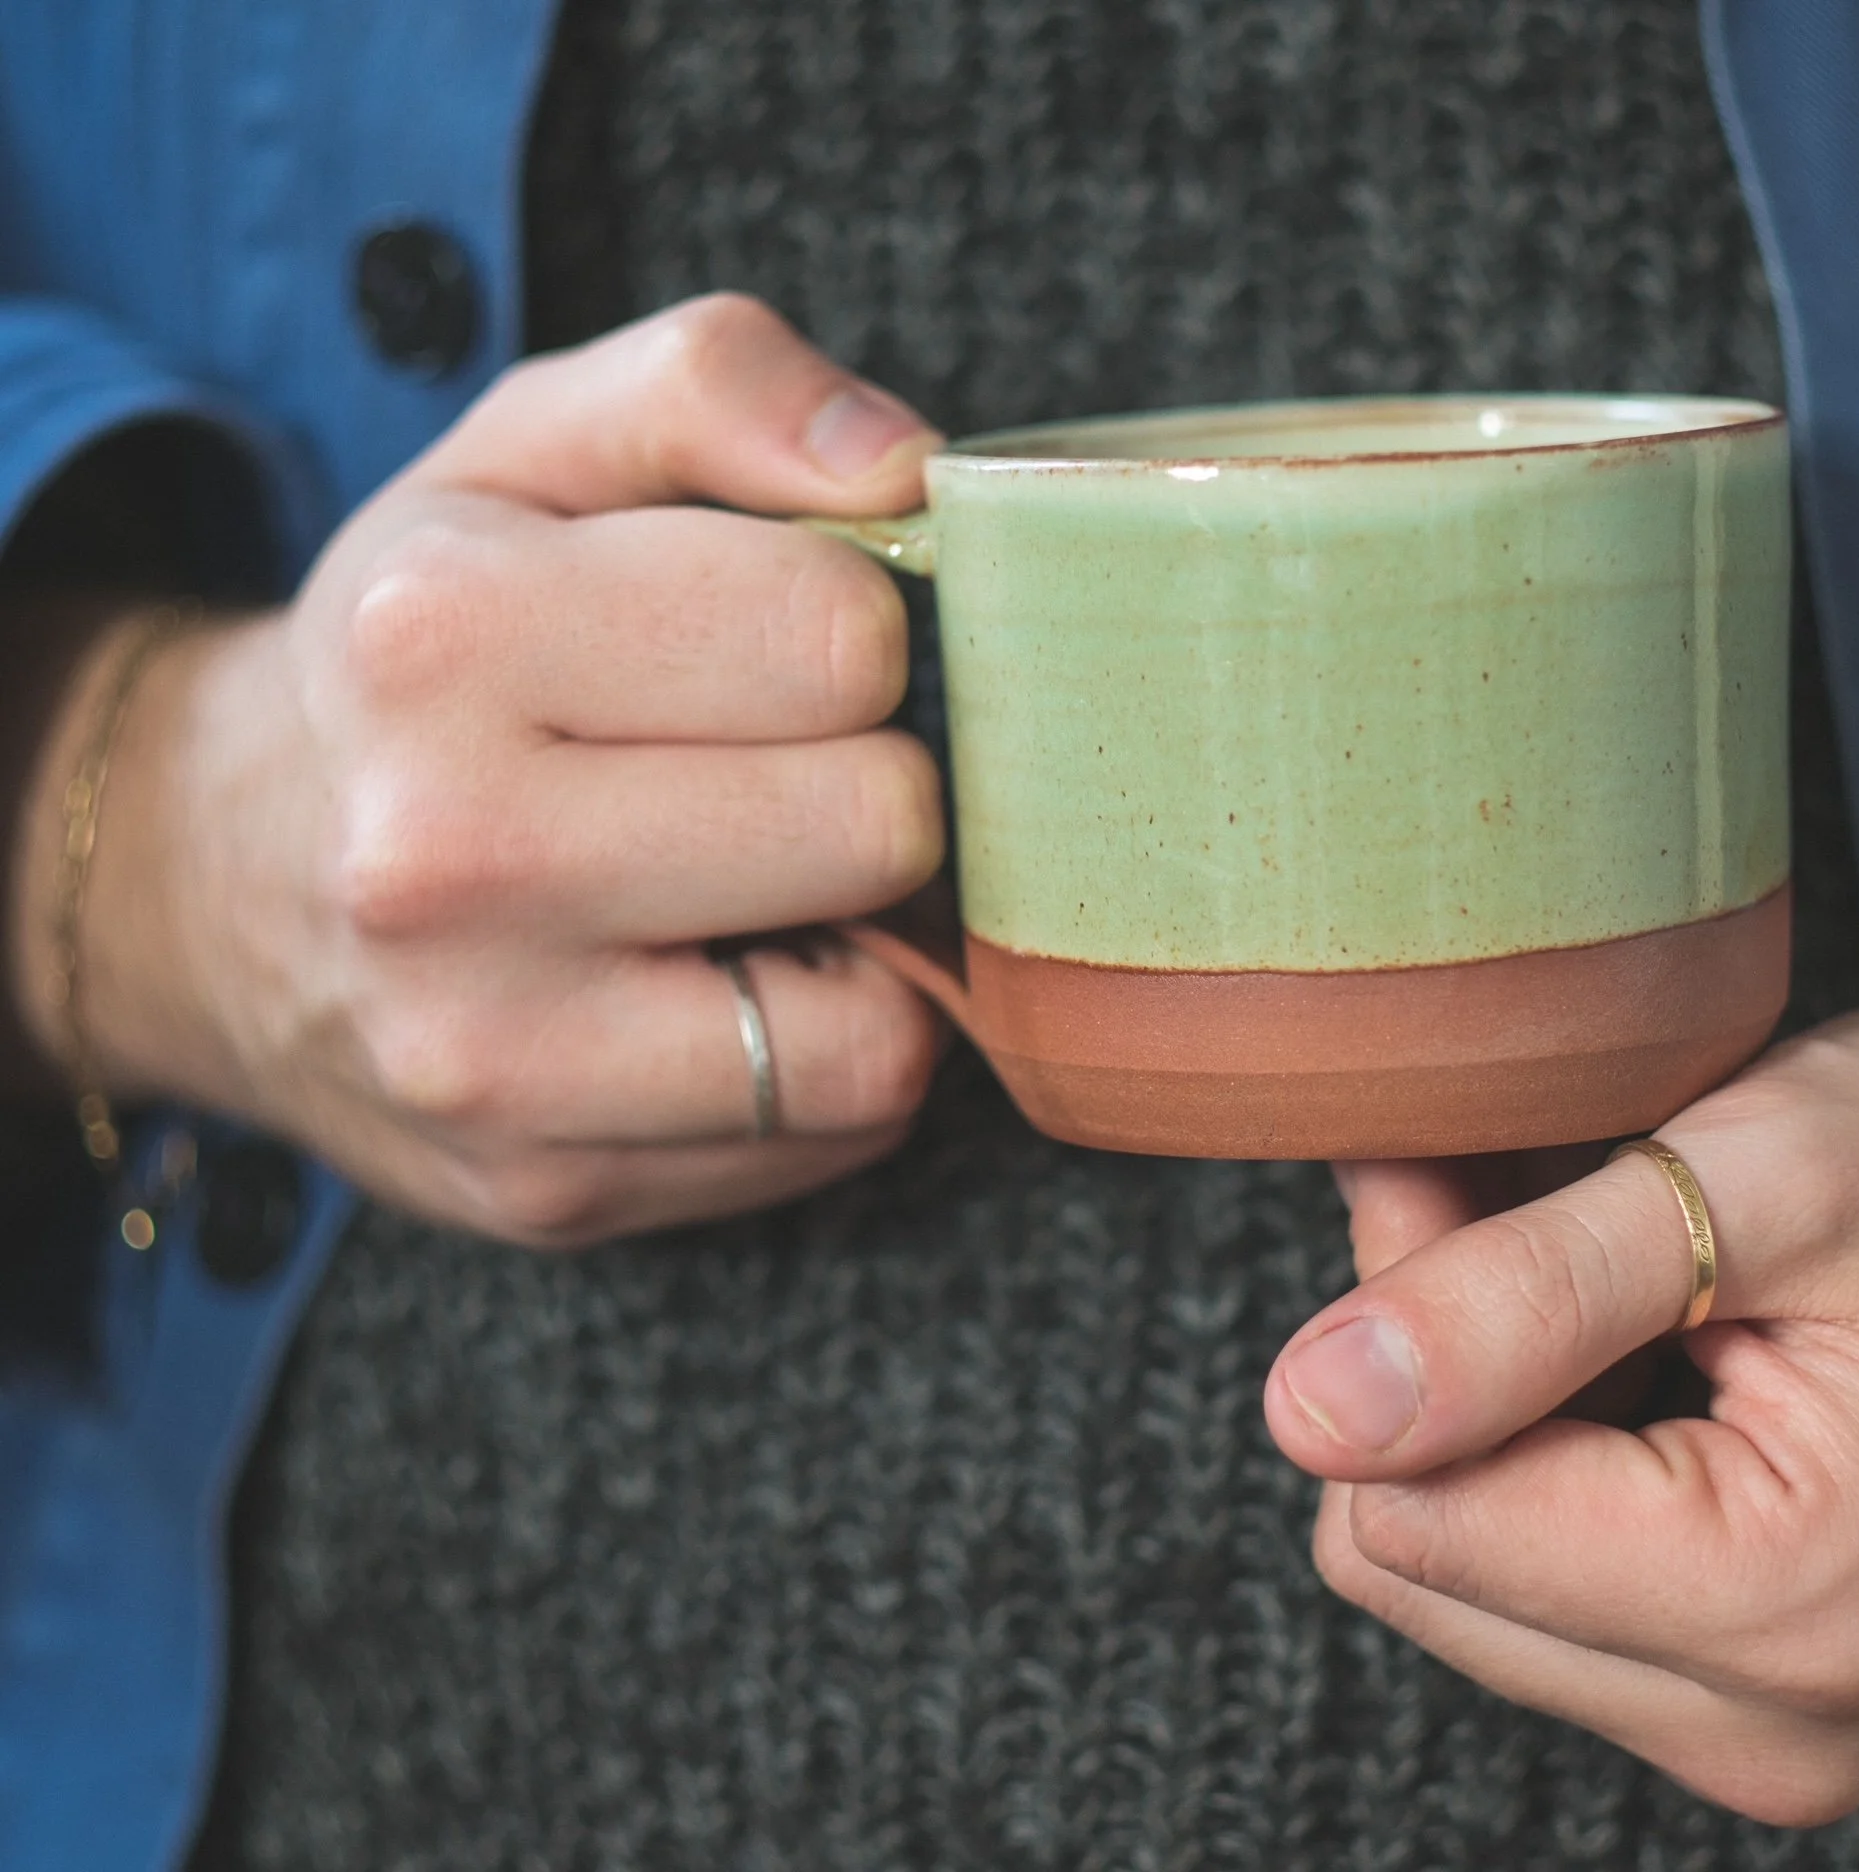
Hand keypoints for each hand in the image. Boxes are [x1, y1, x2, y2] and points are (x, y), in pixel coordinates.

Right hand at [11, 295, 950, 1243]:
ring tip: (766, 881)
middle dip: (870, 780)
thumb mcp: (532, 450)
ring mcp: (488, 1054)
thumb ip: (719, 385)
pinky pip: (837, 1124)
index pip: (845, 635)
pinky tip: (737, 981)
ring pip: (882, 1027)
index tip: (784, 646)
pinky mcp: (546, 1186)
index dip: (858, 629)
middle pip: (883, 823)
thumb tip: (906, 466)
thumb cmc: (432, 646)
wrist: (224, 878)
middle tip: (777, 768)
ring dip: (867, 939)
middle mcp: (439, 858)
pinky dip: (835, 1049)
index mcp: (440, 633)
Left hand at [1266, 990, 1858, 1823]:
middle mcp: (1779, 1717)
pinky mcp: (1750, 1687)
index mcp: (1794, 1601)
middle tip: (1530, 1216)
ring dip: (1480, 1401)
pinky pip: (1531, 1587)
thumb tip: (1308, 1409)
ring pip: (1456, 1576)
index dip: (1409, 1332)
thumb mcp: (1752, 1175)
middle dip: (1436, 1372)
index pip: (1417, 1517)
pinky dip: (1531, 1445)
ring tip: (1590, 1268)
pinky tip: (1605, 1337)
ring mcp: (1767, 1720)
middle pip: (1420, 1559)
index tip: (1467, 1192)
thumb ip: (1518, 1301)